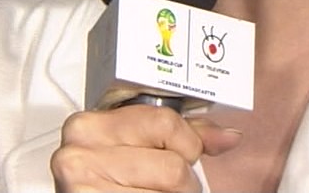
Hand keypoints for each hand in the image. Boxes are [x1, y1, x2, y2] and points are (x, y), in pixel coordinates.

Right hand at [51, 106, 241, 192]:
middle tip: (160, 188)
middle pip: (173, 166)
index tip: (182, 156)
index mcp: (89, 125)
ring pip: (170, 190)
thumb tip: (229, 137)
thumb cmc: (105, 185)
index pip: (165, 122)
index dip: (187, 146)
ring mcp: (82, 184)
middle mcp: (80, 152)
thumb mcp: (135, 150)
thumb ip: (179, 136)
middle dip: (182, 184)